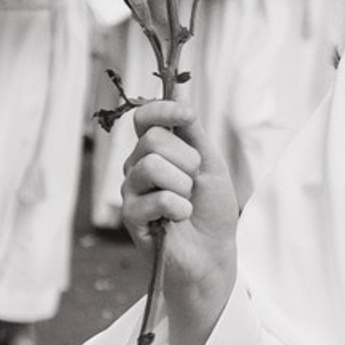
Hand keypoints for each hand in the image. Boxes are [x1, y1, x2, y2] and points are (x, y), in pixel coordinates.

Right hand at [122, 101, 239, 306]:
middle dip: (187, 160)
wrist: (213, 252)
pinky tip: (180, 219)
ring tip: (187, 202)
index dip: (163, 110)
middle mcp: (137, 166)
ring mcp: (131, 191)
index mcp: (156, 150)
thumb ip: (192, 132)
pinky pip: (157, 198)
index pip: (145, 118)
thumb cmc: (211, 208)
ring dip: (183, 185)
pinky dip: (180, 208)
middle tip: (194, 182)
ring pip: (151, 165)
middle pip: (152, 140)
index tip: (187, 116)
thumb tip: (180, 92)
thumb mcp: (209, 162)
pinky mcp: (131, 217)